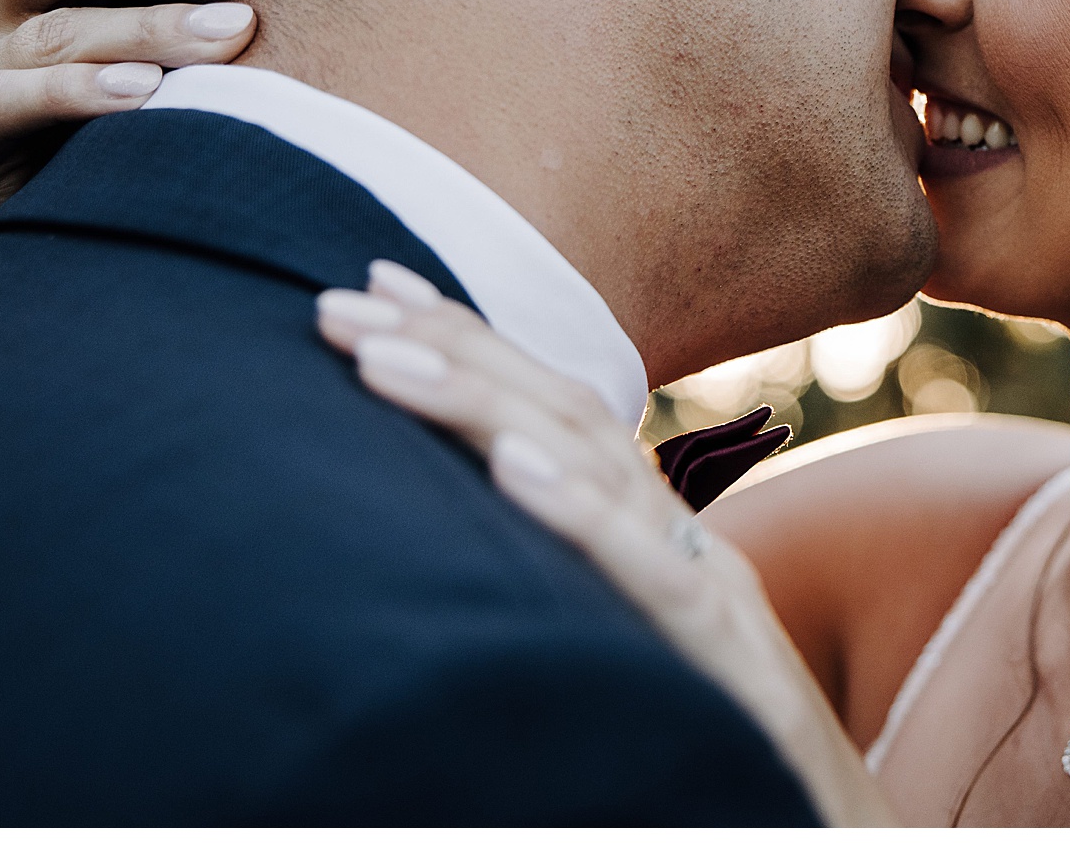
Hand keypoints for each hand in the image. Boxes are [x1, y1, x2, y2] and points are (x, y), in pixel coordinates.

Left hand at [316, 271, 888, 825]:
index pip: (549, 416)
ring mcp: (715, 599)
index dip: (464, 346)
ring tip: (385, 361)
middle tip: (334, 304)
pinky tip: (510, 469)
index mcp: (655, 545)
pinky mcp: (735, 671)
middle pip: (561, 414)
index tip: (373, 291)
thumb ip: (566, 602)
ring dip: (481, 403)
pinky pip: (652, 577)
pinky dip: (578, 513)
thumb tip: (462, 562)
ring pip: (595, 469)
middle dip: (447, 348)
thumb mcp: (634, 672)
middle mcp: (684, 548)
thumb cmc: (729, 777)